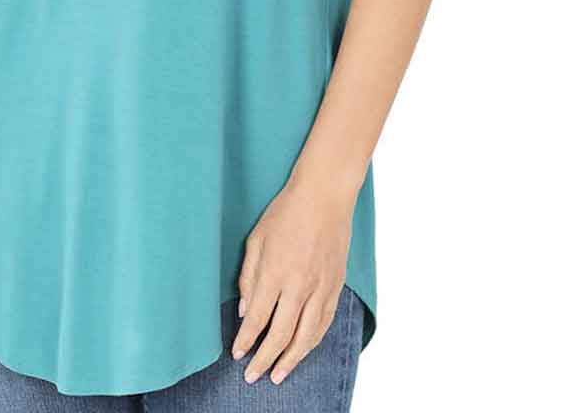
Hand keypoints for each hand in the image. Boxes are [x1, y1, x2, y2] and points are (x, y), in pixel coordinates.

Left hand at [229, 175, 354, 385]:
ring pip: (306, 336)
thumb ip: (248, 277)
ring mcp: (320, 288)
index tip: (237, 354)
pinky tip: (302, 351)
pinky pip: (323, 323)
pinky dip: (312, 342)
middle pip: (280, 334)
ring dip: (291, 359)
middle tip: (253, 376)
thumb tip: (246, 311)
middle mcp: (298, 285)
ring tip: (278, 375)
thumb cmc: (285, 213)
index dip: (246, 340)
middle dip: (265, 359)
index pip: (258, 318)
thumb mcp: (255, 238)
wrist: (324, 197)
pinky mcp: (336, 287)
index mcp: (274, 271)